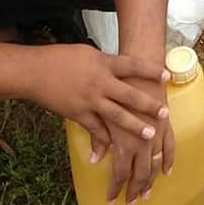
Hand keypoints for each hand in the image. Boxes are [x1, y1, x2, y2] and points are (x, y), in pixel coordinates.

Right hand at [27, 44, 168, 161]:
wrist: (36, 72)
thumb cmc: (62, 58)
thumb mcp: (90, 53)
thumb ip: (107, 63)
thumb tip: (122, 68)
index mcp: (104, 64)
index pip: (133, 66)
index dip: (151, 71)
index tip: (167, 76)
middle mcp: (100, 83)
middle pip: (129, 95)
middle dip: (148, 104)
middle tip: (164, 113)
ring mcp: (90, 100)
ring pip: (116, 116)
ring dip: (134, 127)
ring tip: (149, 135)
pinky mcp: (78, 114)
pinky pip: (95, 129)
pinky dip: (103, 141)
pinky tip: (112, 151)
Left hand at [103, 77, 174, 204]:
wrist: (139, 58)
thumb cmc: (120, 91)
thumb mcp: (100, 110)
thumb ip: (98, 136)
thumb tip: (94, 159)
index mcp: (123, 135)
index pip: (120, 172)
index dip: (116, 188)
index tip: (111, 200)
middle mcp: (142, 137)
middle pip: (141, 171)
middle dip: (136, 190)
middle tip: (132, 204)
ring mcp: (157, 129)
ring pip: (156, 161)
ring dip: (152, 180)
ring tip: (148, 193)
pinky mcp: (166, 120)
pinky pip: (171, 142)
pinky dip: (170, 158)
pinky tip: (167, 170)